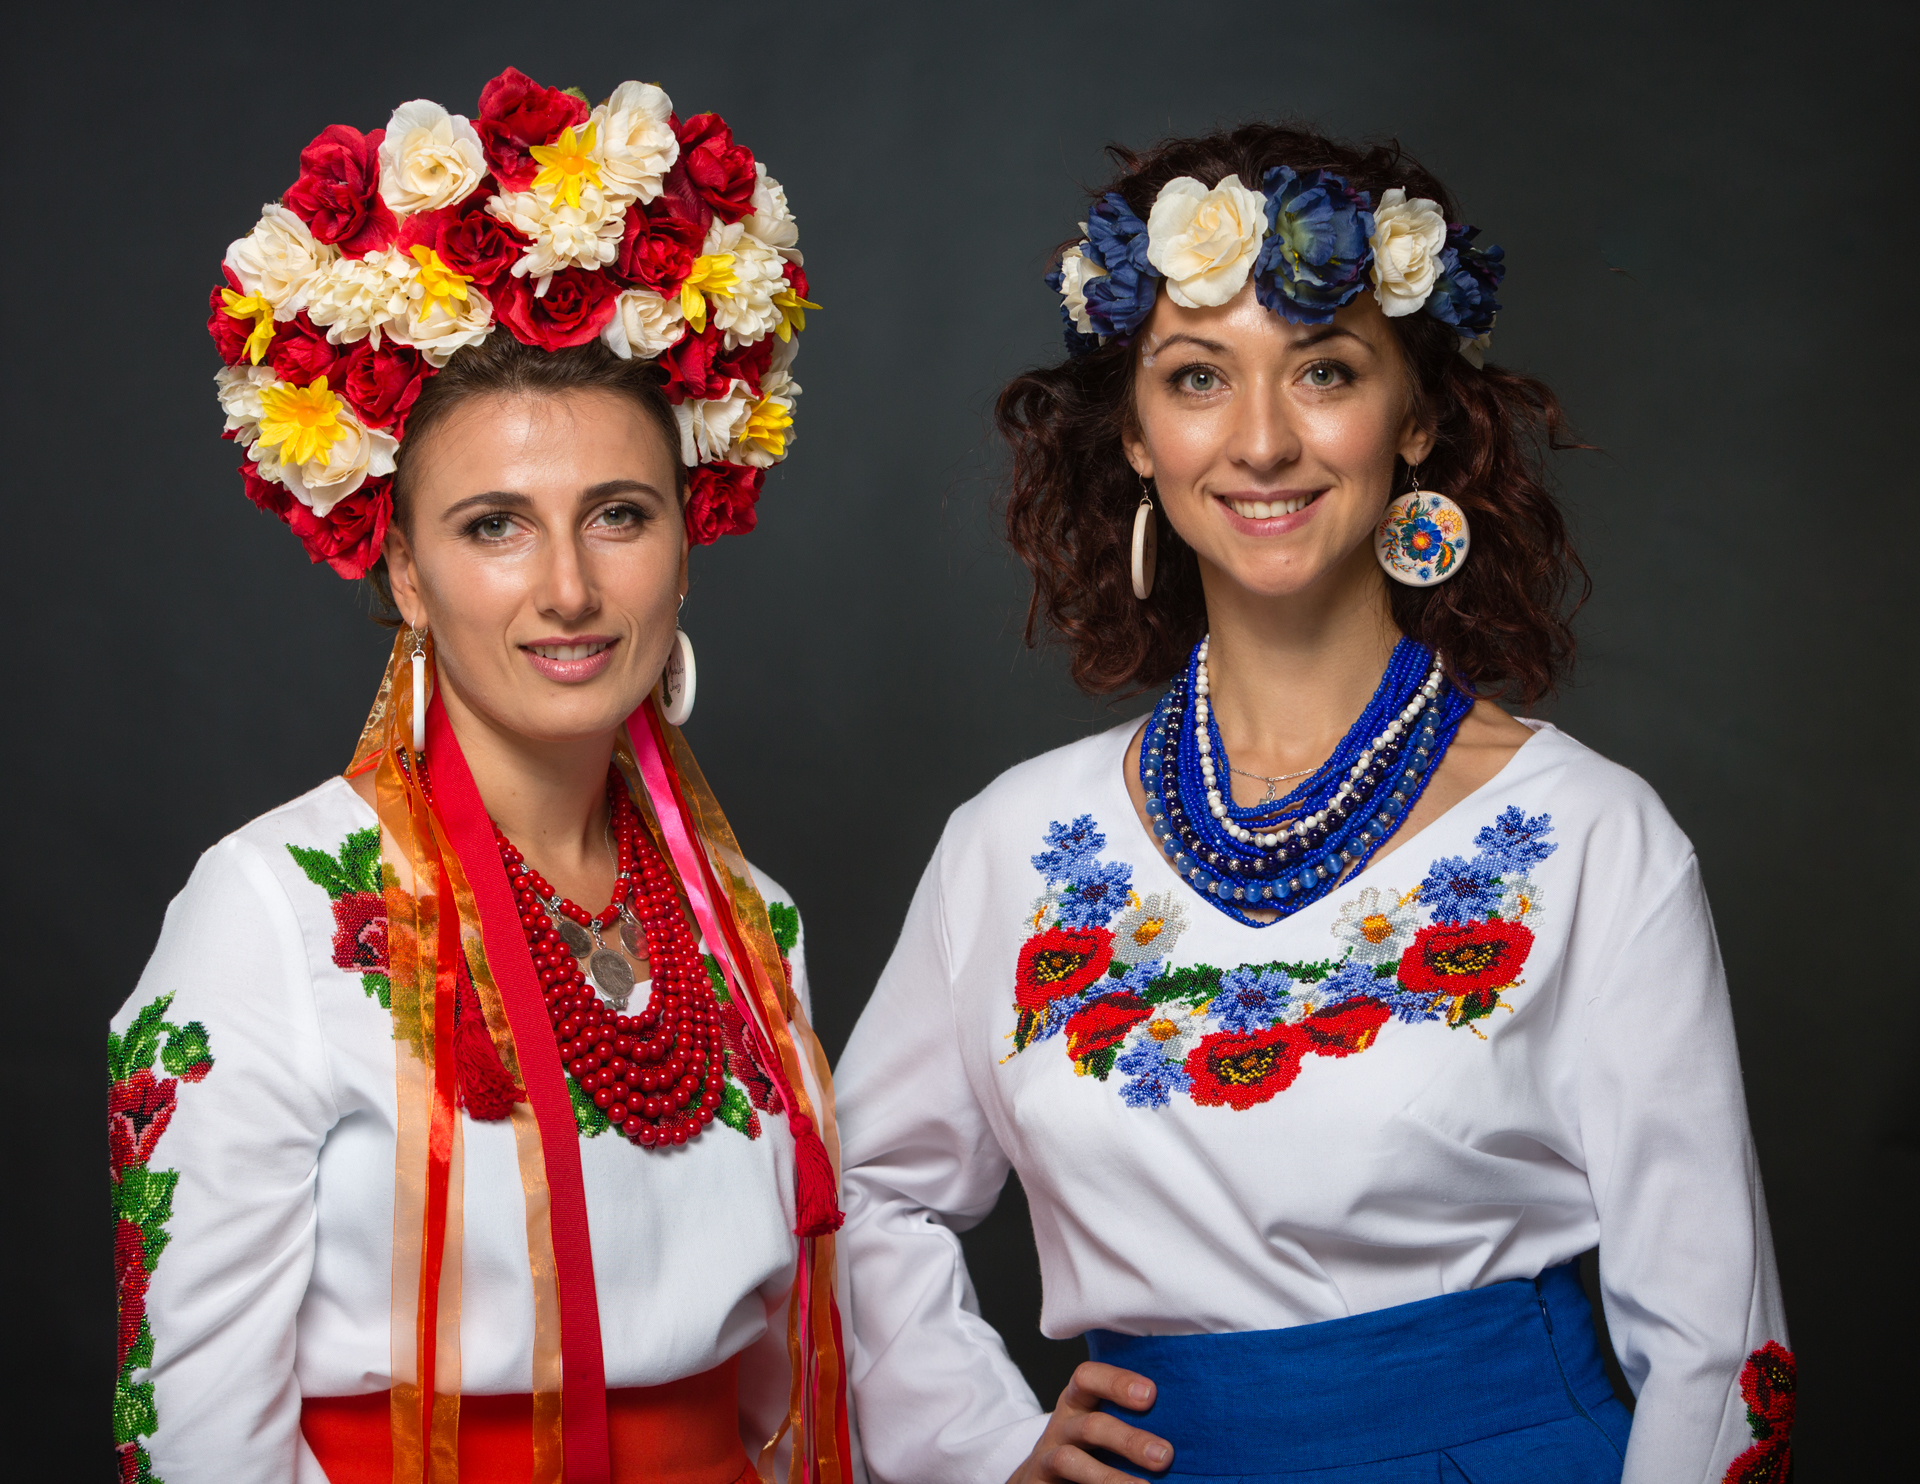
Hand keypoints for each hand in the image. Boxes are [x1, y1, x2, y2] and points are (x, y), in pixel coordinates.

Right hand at [1006, 1361, 1172, 1482]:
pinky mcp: (1040, 1479)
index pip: (1088, 1377)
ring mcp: (1049, 1454)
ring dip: (1111, 1477)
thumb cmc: (1091, 1445)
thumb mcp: (1105, 1421)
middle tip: (1164, 1455)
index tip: (1151, 1394)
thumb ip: (1133, 1418)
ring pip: (1072, 1460)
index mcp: (1079, 1401)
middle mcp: (1063, 1424)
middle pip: (1091, 1425)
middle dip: (1129, 1440)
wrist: (1046, 1477)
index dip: (1117, 1383)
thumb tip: (1189, 1426)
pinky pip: (1063, 1483)